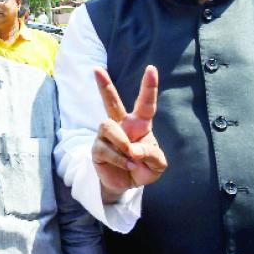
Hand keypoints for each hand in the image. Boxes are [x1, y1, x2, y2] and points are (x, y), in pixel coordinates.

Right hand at [92, 65, 166, 202]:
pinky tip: (126, 165)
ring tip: (131, 156)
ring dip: (121, 142)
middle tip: (96, 69)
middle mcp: (121, 125)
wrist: (126, 185)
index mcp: (139, 124)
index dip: (149, 86)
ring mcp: (107, 136)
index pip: (145, 103)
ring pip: (107, 126)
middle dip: (104, 85)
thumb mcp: (157, 165)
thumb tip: (133, 148)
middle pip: (110, 101)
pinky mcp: (97, 148)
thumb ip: (152, 154)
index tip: (151, 69)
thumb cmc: (143, 168)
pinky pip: (104, 148)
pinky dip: (119, 159)